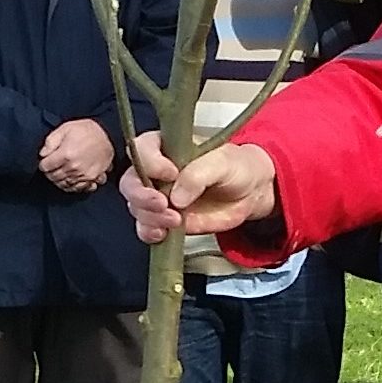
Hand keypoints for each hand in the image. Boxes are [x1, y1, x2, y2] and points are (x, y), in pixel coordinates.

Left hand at [39, 117, 116, 193]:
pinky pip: (78, 188)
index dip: (43, 163)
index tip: (45, 161)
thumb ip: (51, 141)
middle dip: (49, 173)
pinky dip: (72, 186)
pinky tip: (70, 180)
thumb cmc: (87, 130)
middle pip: (54, 177)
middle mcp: (73, 167)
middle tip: (51, 168)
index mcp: (65, 154)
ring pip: (64, 184)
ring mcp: (83, 175)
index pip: (45, 166)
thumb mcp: (66, 128)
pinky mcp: (92, 178)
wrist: (109, 134)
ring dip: (59, 180)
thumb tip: (42, 154)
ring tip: (59, 173)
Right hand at [123, 129, 276, 246]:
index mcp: (167, 147)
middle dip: (142, 195)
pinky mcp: (165, 219)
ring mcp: (159, 197)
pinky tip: (163, 234)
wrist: (251, 193)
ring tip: (175, 220)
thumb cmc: (237, 167)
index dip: (150, 163)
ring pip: (136, 207)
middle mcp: (156, 172)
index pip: (142, 149)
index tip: (171, 173)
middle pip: (131, 181)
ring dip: (149, 217)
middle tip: (163, 204)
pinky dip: (149, 233)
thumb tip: (176, 197)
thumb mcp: (223, 163)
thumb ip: (198, 174)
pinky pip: (146, 228)